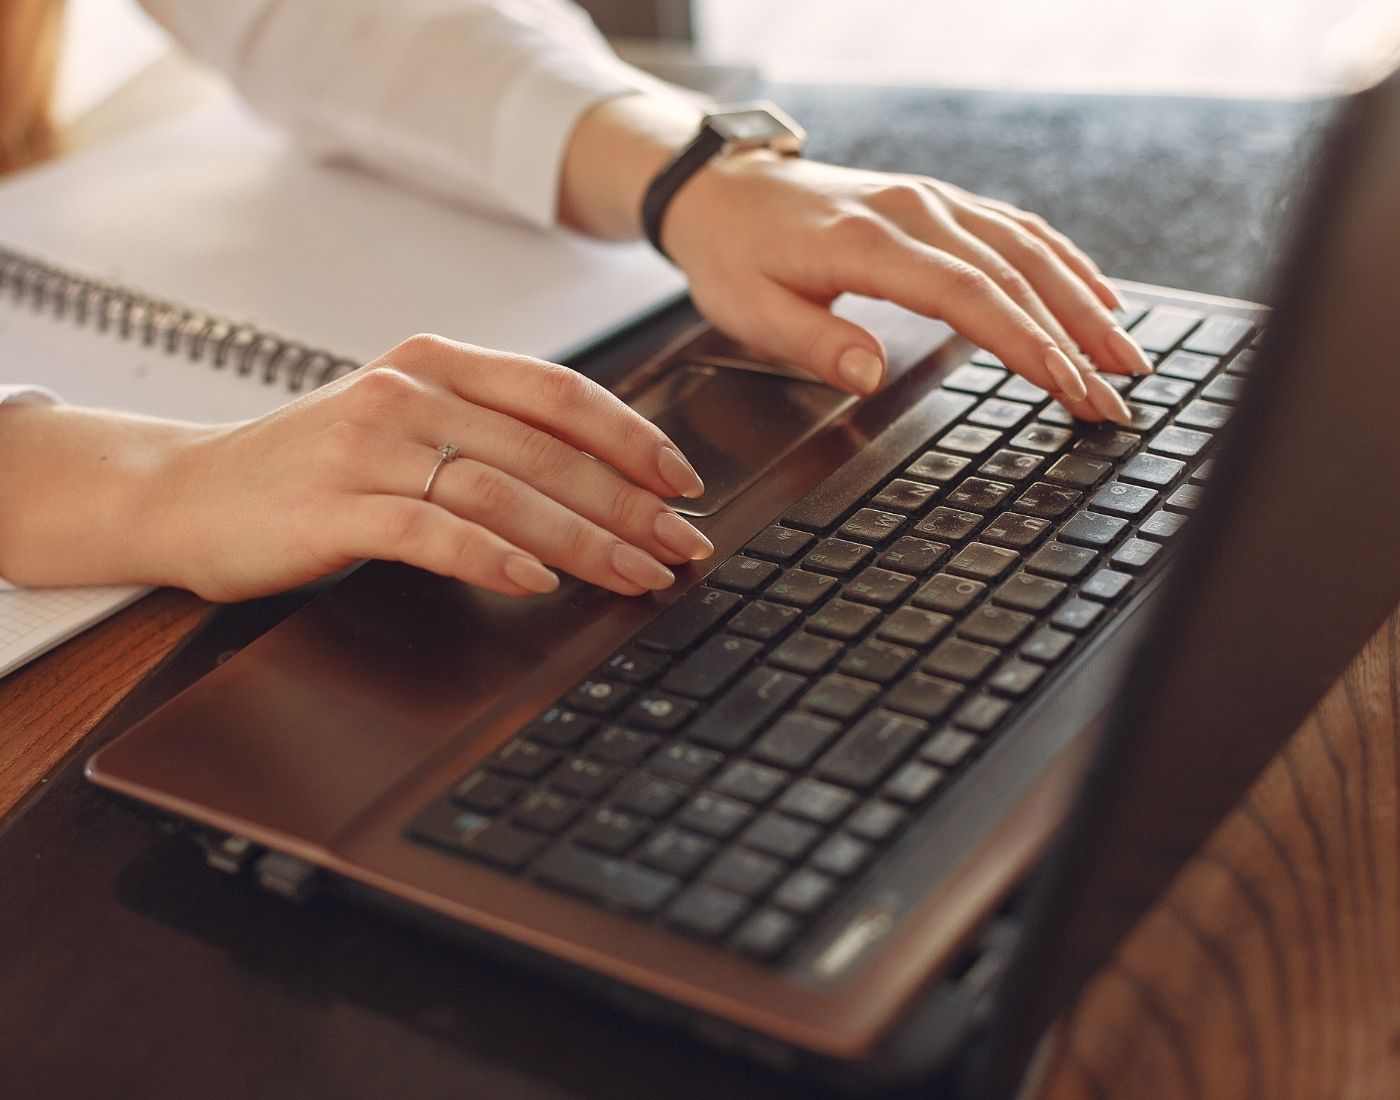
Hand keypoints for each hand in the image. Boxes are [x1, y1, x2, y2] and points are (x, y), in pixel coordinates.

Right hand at [0, 336, 712, 600]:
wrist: (184, 493)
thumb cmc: (308, 468)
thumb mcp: (402, 426)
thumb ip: (485, 434)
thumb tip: (596, 478)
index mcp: (435, 364)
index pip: (559, 393)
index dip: (632, 437)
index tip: (684, 481)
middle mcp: (408, 393)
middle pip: (546, 449)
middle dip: (630, 504)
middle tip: (684, 545)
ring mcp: (369, 446)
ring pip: (504, 489)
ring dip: (584, 538)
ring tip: (638, 575)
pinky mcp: (335, 505)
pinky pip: (431, 530)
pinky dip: (493, 556)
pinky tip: (537, 581)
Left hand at [662, 153, 1152, 423]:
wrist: (724, 190)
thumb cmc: (735, 254)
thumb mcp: (749, 310)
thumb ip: (812, 341)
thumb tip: (868, 373)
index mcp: (871, 243)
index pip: (969, 295)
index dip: (1024, 342)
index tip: (1068, 386)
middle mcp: (915, 212)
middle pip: (1015, 276)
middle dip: (1074, 340)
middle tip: (1115, 396)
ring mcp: (933, 202)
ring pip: (1029, 249)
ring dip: (1084, 303)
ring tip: (1126, 357)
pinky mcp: (939, 203)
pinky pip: (1016, 228)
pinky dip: (1065, 263)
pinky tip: (1098, 297)